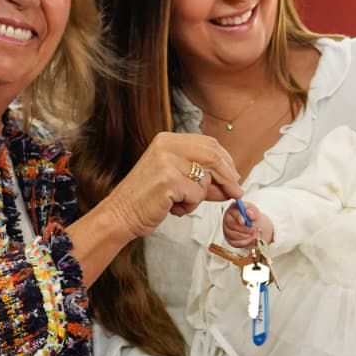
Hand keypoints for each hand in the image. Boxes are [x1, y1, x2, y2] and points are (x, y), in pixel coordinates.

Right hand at [100, 132, 240, 238]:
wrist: (121, 214)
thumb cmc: (146, 199)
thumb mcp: (176, 180)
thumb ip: (201, 177)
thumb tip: (231, 183)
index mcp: (168, 140)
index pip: (209, 144)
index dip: (226, 162)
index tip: (234, 177)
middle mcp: (167, 146)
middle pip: (213, 156)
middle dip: (227, 177)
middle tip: (234, 193)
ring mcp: (167, 162)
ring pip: (206, 179)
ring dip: (199, 197)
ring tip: (180, 202)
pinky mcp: (169, 180)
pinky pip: (197, 194)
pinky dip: (190, 205)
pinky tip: (174, 207)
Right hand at [221, 202, 269, 248]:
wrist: (255, 227)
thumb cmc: (253, 217)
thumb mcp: (254, 211)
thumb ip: (252, 210)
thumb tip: (248, 212)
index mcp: (233, 210)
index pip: (233, 213)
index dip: (238, 217)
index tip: (244, 221)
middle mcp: (227, 219)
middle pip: (232, 225)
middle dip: (244, 228)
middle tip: (252, 229)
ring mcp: (227, 230)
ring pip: (233, 235)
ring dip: (245, 236)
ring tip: (253, 234)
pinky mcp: (229, 240)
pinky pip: (235, 243)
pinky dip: (245, 242)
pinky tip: (250, 239)